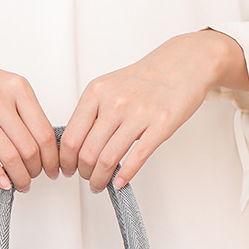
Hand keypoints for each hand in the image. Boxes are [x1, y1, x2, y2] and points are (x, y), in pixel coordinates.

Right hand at [0, 44, 58, 191]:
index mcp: (18, 87)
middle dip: (36, 170)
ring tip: (21, 183)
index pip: (44, 132)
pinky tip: (4, 183)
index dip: (52, 157)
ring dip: (19, 176)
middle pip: (29, 147)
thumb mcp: (6, 87)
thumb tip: (45, 148)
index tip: (53, 168)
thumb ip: (25, 112)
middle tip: (35, 177)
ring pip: (9, 155)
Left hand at [59, 30, 248, 191]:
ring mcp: (139, 114)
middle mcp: (115, 102)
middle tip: (86, 178)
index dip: (66, 160)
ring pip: (108, 159)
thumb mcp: (108, 87)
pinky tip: (120, 182)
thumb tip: (75, 145)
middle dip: (83, 173)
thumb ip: (91, 113)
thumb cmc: (144, 80)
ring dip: (100, 179)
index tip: (67, 169)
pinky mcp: (162, 124)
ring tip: (100, 183)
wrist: (182, 64)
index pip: (71, 137)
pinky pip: (137, 157)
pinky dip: (124, 175)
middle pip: (87, 153)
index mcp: (96, 93)